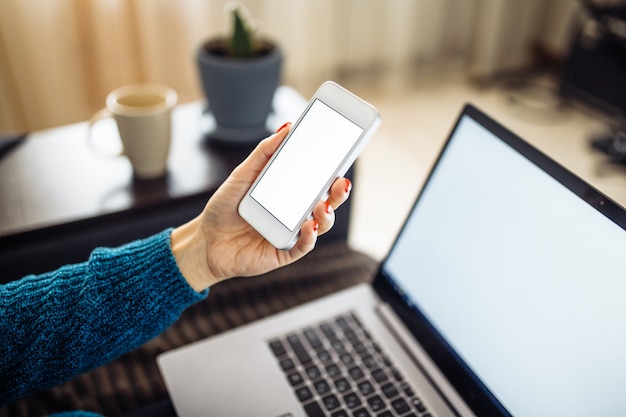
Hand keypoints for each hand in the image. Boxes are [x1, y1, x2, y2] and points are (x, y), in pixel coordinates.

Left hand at [171, 123, 351, 291]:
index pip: (318, 181)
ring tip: (321, 204)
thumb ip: (264, 153)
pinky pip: (303, 246)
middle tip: (342, 182)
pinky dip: (309, 236)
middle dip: (338, 193)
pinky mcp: (284, 253)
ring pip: (320, 225)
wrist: (204, 241)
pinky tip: (309, 225)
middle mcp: (295, 214)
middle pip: (326, 202)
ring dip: (326, 215)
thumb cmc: (224, 208)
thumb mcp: (242, 175)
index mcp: (290, 194)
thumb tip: (287, 128)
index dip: (333, 171)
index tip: (343, 156)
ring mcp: (291, 234)